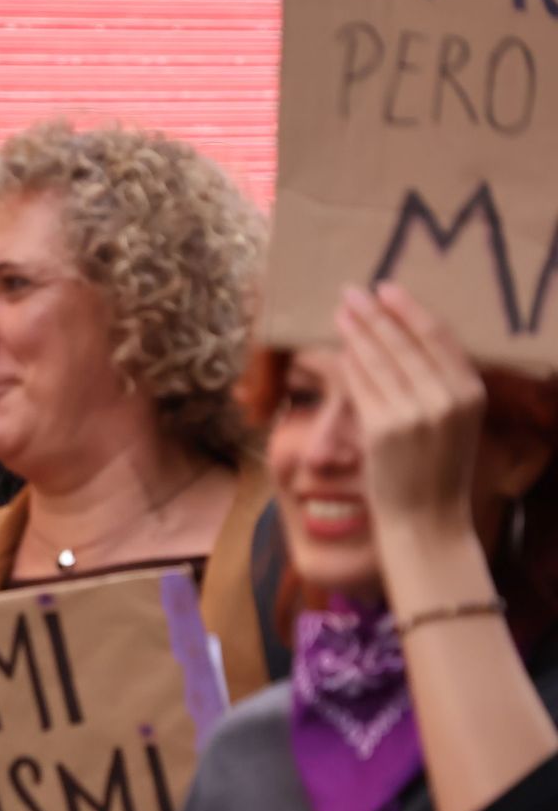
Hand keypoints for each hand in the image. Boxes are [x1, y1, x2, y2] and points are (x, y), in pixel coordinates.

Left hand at [335, 283, 484, 551]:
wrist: (426, 520)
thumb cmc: (437, 470)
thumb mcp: (455, 423)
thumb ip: (441, 386)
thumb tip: (402, 343)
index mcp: (470, 393)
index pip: (439, 338)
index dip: (410, 310)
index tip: (387, 289)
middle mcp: (445, 399)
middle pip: (405, 343)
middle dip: (376, 314)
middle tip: (353, 292)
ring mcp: (414, 413)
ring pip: (379, 360)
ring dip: (357, 331)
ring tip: (341, 311)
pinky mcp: (383, 429)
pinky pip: (362, 385)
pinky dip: (349, 363)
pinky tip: (340, 346)